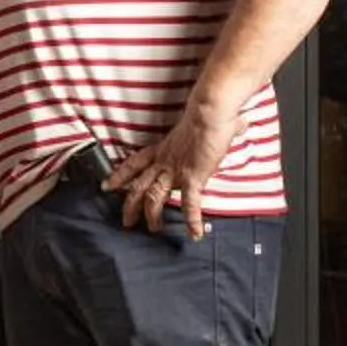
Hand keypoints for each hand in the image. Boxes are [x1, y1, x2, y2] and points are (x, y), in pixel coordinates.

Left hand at [104, 96, 242, 239]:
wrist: (210, 112)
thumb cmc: (209, 114)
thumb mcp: (206, 124)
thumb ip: (218, 128)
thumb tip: (239, 123)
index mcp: (163, 149)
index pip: (135, 163)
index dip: (120, 175)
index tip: (107, 185)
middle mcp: (165, 162)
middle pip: (139, 185)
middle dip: (130, 205)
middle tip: (126, 221)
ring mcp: (176, 171)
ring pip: (155, 197)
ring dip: (153, 215)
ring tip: (154, 229)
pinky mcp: (192, 177)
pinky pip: (189, 203)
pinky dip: (192, 219)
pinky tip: (195, 233)